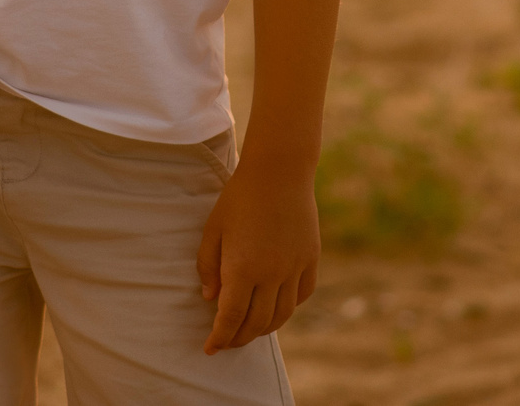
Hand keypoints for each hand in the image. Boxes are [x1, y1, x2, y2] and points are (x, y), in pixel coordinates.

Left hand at [195, 155, 318, 353]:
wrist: (279, 170)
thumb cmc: (239, 197)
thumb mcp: (213, 229)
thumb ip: (208, 266)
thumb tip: (211, 298)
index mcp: (242, 268)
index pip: (230, 318)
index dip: (219, 338)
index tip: (210, 349)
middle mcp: (271, 274)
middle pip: (256, 323)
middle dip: (239, 338)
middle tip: (227, 342)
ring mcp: (294, 268)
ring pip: (282, 315)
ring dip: (264, 329)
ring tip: (250, 330)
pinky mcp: (310, 258)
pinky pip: (301, 295)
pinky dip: (288, 307)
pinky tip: (277, 306)